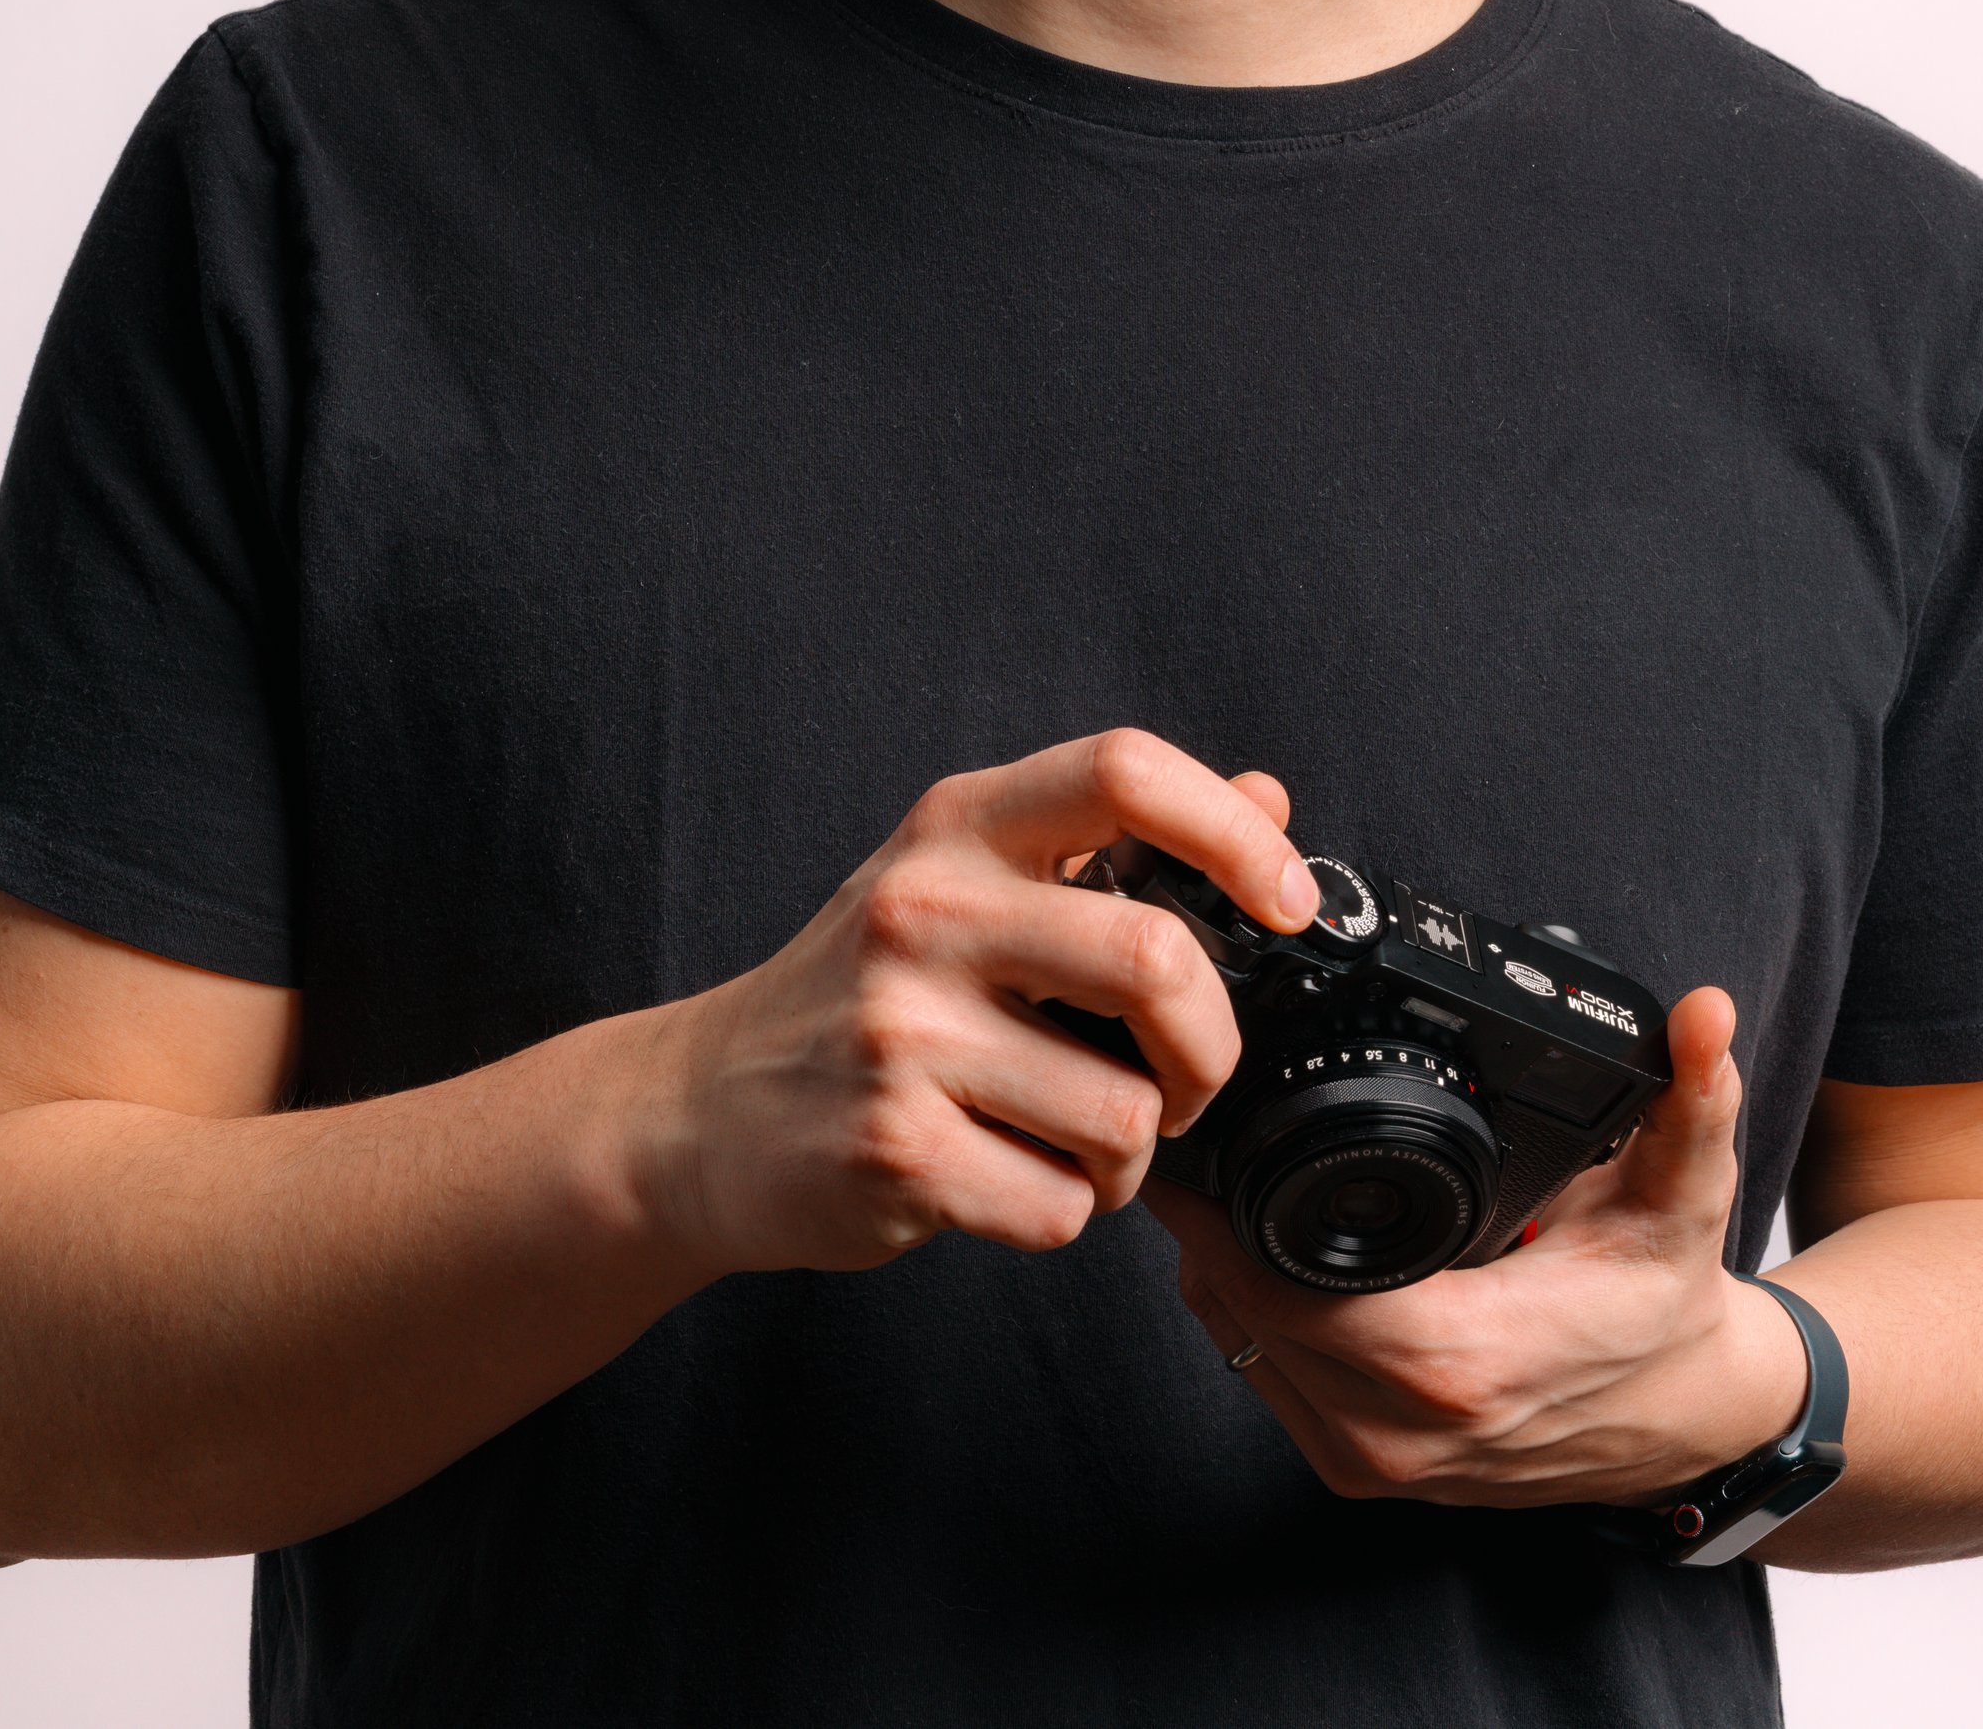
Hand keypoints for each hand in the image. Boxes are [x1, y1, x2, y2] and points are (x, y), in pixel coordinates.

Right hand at [639, 732, 1316, 1279]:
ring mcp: (902, 1034)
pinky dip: (1063, 1212)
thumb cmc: (859, 990)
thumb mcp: (967, 879)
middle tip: (1182, 1077)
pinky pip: (1061, 1206)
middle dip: (1210, 1047)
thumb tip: (1267, 799)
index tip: (1284, 901)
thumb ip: (1114, 841)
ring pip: (1126, 1111)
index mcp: (958, 827)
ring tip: (1070, 1139)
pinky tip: (1008, 1179)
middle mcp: (927, 911)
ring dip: (1130, 1156)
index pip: (1126, 770)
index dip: (1234, 833)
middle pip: (1158, 961)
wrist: (699, 1112)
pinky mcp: (893, 1151)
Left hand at [1153, 986, 1808, 1509]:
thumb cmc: (1666, 1302)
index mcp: (1463, 1361)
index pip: (1286, 1288)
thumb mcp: (1685, 1192)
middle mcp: (1403, 1430)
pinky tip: (1247, 1237)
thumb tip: (1703, 1014)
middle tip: (1188, 1113)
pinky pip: (1261, 1377)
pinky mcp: (1361, 1472)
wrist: (1684, 1421)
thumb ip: (1688, 1097)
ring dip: (1214, 1258)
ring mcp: (1377, 1463)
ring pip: (1238, 1344)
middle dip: (1204, 1213)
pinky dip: (1241, 1307)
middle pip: (1242, 1309)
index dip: (1224, 1211)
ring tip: (1209, 1164)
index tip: (1201, 1123)